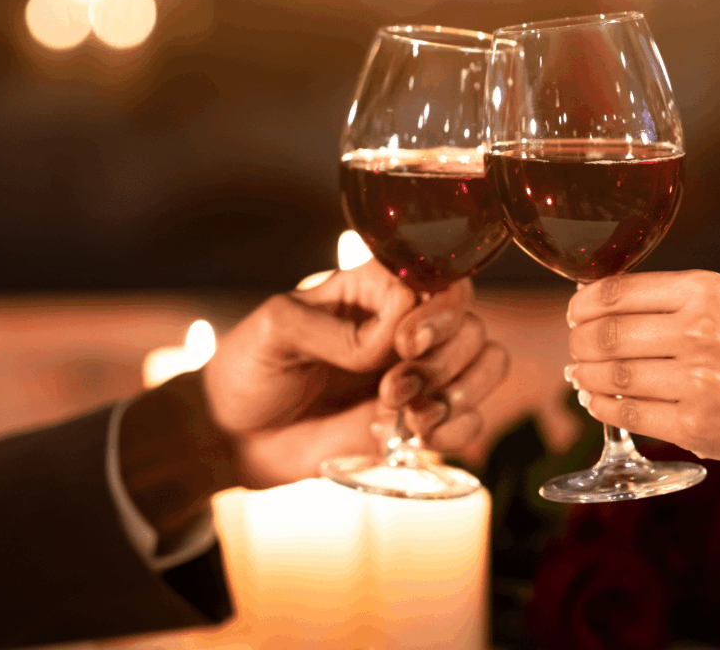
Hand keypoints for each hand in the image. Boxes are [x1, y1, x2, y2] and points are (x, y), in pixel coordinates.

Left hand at [202, 260, 508, 487]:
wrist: (232, 439)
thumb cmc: (248, 370)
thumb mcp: (274, 329)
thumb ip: (330, 326)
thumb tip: (385, 341)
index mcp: (373, 290)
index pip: (436, 279)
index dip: (433, 311)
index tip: (402, 343)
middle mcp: (404, 326)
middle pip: (470, 322)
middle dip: (443, 360)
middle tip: (393, 389)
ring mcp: (418, 373)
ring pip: (487, 362)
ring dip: (460, 391)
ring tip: (411, 417)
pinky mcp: (419, 419)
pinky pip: (471, 417)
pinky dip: (458, 428)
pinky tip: (421, 436)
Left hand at [564, 271, 719, 478]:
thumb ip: (678, 305)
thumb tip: (603, 307)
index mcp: (707, 291)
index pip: (617, 291)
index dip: (583, 304)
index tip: (574, 313)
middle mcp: (699, 330)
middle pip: (606, 334)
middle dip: (579, 343)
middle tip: (575, 348)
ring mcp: (697, 379)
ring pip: (611, 375)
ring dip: (584, 376)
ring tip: (580, 375)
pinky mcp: (696, 424)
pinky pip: (628, 413)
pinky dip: (602, 407)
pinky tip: (597, 401)